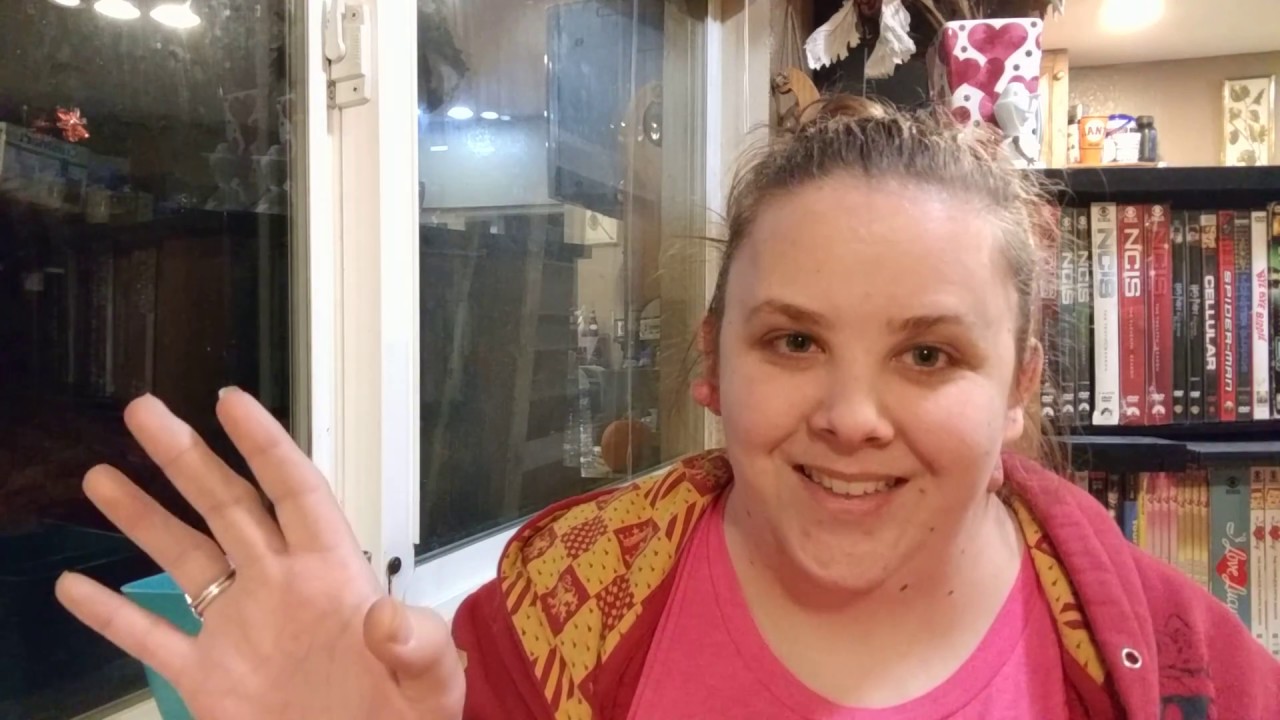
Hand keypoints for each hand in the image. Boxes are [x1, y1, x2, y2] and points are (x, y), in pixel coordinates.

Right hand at [54, 390, 464, 719]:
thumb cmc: (406, 717)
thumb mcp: (432, 680)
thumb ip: (416, 643)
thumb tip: (384, 618)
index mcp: (334, 575)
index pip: (296, 493)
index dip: (265, 446)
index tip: (229, 402)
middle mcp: (280, 588)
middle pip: (229, 508)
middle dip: (189, 458)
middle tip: (144, 411)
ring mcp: (241, 631)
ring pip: (185, 560)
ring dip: (144, 518)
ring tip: (101, 474)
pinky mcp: (210, 681)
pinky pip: (153, 640)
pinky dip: (111, 616)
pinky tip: (73, 586)